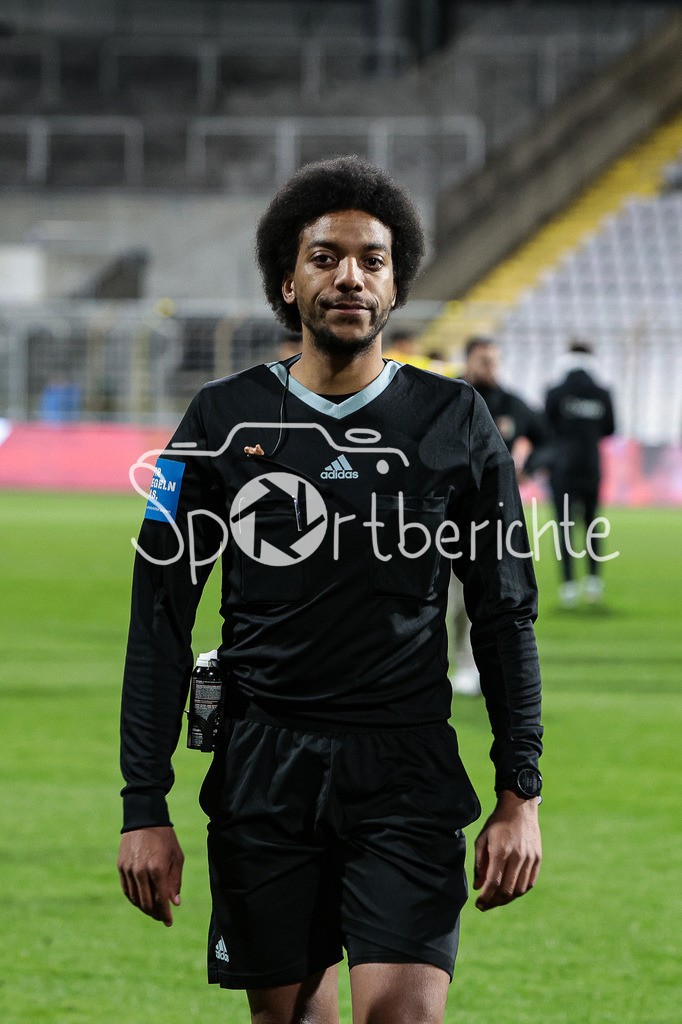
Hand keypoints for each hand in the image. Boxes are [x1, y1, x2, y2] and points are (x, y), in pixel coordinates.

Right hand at [117, 826, 183, 926]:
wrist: (145, 818)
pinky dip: (134, 899)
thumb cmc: (165, 838)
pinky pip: (127, 890)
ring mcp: (129, 870)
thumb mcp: (177, 857)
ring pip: (135, 898)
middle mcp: (141, 872)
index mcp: (158, 869)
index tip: (169, 922)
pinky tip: (141, 902)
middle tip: (161, 918)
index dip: (165, 914)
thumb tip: (174, 903)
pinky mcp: (121, 867)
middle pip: (147, 902)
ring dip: (144, 908)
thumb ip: (175, 881)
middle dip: (155, 913)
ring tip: (153, 911)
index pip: (160, 899)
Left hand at [473, 790, 541, 910]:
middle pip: (507, 890)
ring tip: (496, 900)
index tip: (478, 904)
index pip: (493, 883)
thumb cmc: (497, 823)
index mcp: (501, 851)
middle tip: (485, 906)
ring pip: (520, 889)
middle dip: (494, 902)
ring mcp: (529, 858)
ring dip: (507, 899)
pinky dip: (519, 891)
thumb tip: (478, 887)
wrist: (519, 807)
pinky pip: (529, 882)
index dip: (485, 898)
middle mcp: (517, 856)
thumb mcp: (482, 839)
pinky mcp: (537, 859)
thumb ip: (479, 864)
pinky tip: (510, 892)